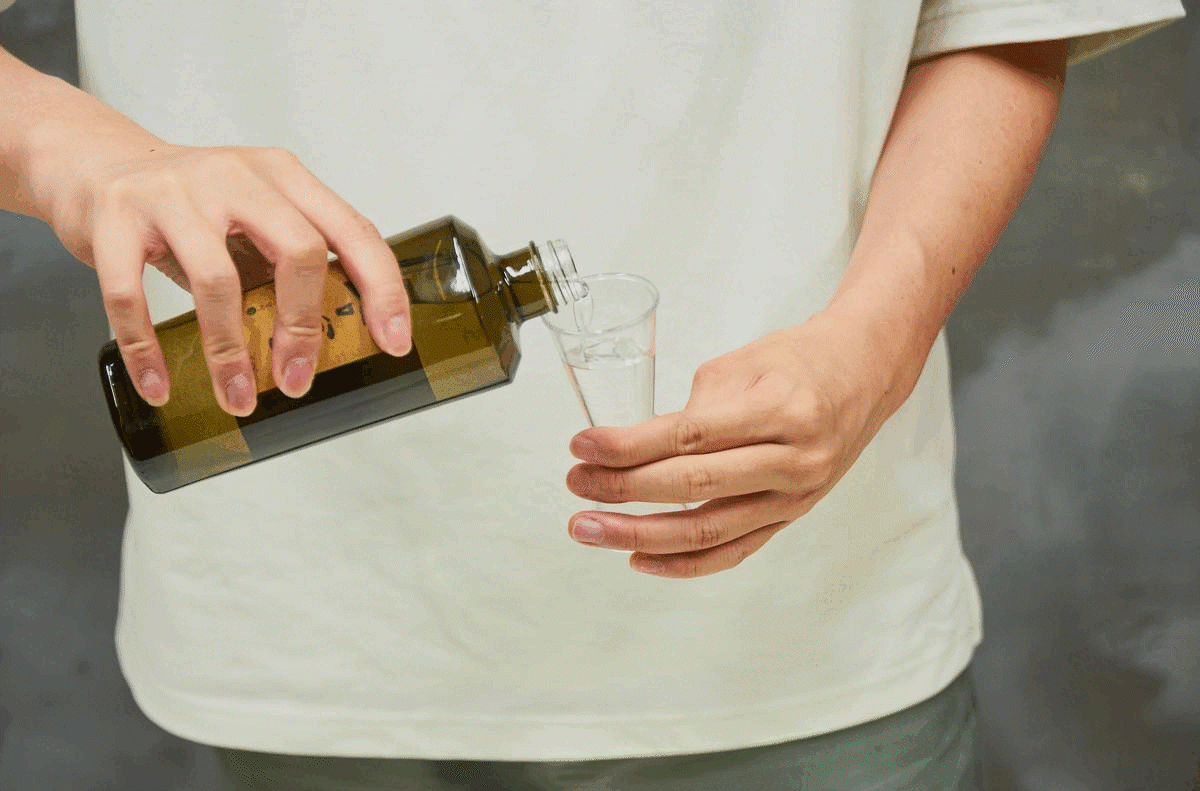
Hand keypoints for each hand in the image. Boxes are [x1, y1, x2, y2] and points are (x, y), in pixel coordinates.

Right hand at [26, 116, 410, 415]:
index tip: (393, 340)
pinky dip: (147, 349)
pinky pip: (131, 295)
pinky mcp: (115, 218)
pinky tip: (159, 383)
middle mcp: (234, 175)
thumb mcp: (250, 214)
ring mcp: (171, 193)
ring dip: (230, 352)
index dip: (381, 288)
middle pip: (295, 252)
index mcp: (281, 175)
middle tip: (298, 378)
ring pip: (217, 280)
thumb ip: (288, 260)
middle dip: (303, 327)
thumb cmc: (186, 202)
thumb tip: (332, 334)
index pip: (352, 230)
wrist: (90, 162)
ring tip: (238, 396)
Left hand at [564, 309, 919, 577]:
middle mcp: (793, 459)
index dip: (628, 445)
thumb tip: (631, 452)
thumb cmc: (796, 361)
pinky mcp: (790, 518)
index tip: (582, 445)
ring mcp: (795, 496)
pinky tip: (638, 558)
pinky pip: (732, 551)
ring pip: (708, 529)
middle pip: (693, 485)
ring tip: (589, 528)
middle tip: (575, 484)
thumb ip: (692, 411)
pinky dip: (682, 562)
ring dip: (639, 534)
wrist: (863, 375)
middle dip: (623, 489)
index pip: (689, 436)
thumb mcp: (741, 365)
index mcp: (780, 409)